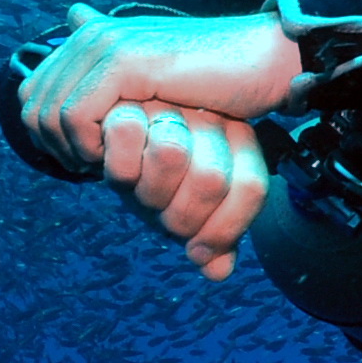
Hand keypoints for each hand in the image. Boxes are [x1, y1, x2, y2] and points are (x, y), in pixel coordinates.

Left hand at [14, 6, 305, 172]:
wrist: (260, 64)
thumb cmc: (212, 83)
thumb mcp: (152, 86)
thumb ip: (107, 73)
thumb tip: (75, 30)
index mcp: (92, 37)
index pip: (33, 94)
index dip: (51, 136)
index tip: (90, 158)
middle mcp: (92, 34)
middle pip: (34, 107)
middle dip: (60, 147)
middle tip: (102, 166)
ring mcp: (105, 44)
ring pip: (49, 114)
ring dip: (77, 150)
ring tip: (116, 161)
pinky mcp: (123, 61)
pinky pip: (76, 117)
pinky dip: (93, 146)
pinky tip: (126, 153)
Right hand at [96, 100, 273, 279]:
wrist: (117, 139)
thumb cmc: (157, 183)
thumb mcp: (186, 215)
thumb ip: (211, 238)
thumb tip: (218, 269)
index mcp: (238, 144)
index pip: (251, 189)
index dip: (221, 232)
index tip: (196, 249)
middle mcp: (211, 117)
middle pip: (210, 178)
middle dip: (175, 215)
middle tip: (160, 213)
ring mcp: (171, 105)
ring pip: (171, 153)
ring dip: (145, 189)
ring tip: (135, 188)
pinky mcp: (126, 93)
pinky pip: (126, 131)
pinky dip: (114, 162)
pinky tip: (110, 167)